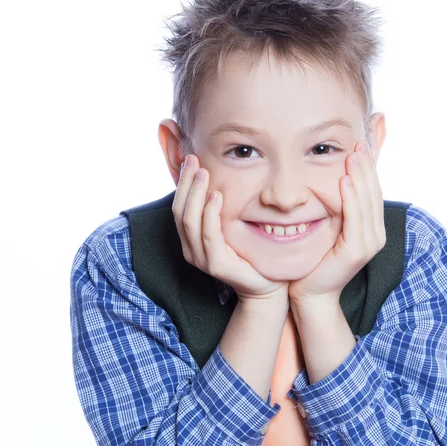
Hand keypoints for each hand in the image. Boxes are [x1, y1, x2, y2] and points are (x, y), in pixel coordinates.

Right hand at [173, 154, 288, 301]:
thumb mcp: (232, 228)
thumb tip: (220, 179)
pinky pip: (209, 235)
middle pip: (180, 211)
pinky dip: (210, 214)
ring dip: (197, 194)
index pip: (180, 207)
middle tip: (194, 160)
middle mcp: (191, 250)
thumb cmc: (251, 254)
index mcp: (192, 240)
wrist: (267, 285)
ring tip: (204, 173)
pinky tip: (217, 196)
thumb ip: (221, 210)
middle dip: (186, 183)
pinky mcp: (216, 265)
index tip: (189, 160)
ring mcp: (202, 259)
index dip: (183, 183)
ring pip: (190, 221)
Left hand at [288, 140, 385, 303]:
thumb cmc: (316, 258)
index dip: (368, 168)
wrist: (310, 291)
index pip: (372, 191)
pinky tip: (344, 181)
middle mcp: (375, 234)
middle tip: (359, 142)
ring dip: (360, 177)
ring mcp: (369, 244)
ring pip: (366, 202)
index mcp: (371, 227)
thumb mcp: (329, 226)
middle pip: (373, 193)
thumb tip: (334, 180)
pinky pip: (355, 219)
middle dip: (367, 166)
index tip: (360, 144)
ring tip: (354, 154)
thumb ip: (336, 206)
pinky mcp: (356, 251)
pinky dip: (350, 198)